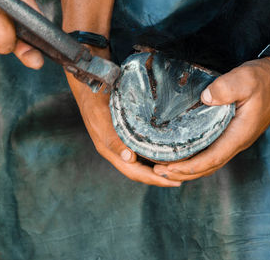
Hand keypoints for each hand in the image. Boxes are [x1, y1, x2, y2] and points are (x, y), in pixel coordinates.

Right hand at [65, 47, 180, 187]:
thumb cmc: (95, 102)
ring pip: (140, 162)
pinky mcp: (123, 134)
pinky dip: (153, 155)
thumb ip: (114, 140)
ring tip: (176, 169)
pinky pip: (140, 150)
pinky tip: (164, 152)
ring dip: (157, 168)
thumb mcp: (102, 120)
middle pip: (139, 171)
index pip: (134, 172)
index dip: (154, 179)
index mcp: (110, 151)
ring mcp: (120, 143)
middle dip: (159, 177)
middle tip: (180, 179)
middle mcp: (116, 151)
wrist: (89, 86)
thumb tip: (129, 159)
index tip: (174, 182)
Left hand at [153, 57, 269, 181]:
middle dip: (183, 172)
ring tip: (165, 168)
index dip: (189, 166)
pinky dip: (196, 160)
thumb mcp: (245, 79)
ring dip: (188, 169)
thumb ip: (226, 88)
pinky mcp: (231, 134)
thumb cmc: (263, 79)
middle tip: (158, 171)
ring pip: (210, 163)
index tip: (167, 168)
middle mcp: (236, 142)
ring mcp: (234, 140)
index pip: (212, 159)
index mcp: (239, 134)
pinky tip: (182, 155)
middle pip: (208, 167)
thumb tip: (206, 98)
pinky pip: (212, 153)